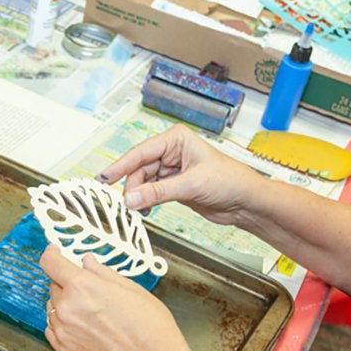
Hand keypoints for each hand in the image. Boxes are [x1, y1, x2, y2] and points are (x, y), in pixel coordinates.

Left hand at [41, 245, 189, 350]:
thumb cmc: (149, 328)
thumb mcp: (130, 288)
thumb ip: (102, 273)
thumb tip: (89, 263)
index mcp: (82, 287)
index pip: (51, 262)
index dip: (52, 254)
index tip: (55, 253)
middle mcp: (67, 308)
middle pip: (53, 285)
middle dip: (67, 283)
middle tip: (89, 289)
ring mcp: (63, 331)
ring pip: (52, 308)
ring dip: (64, 305)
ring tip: (91, 312)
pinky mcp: (65, 350)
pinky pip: (53, 330)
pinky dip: (62, 324)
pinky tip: (83, 326)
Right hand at [98, 125, 264, 226]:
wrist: (246, 202)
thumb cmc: (230, 181)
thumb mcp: (191, 185)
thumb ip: (158, 193)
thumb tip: (130, 199)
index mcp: (176, 140)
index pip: (140, 152)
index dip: (120, 166)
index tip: (104, 178)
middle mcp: (171, 152)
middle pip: (139, 169)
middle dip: (132, 187)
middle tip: (127, 204)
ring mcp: (171, 170)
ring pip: (142, 183)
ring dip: (139, 197)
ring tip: (139, 210)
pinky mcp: (173, 186)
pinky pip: (150, 193)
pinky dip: (146, 202)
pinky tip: (146, 210)